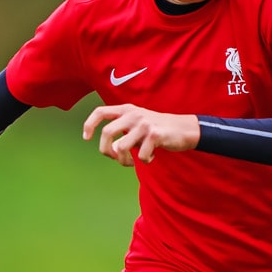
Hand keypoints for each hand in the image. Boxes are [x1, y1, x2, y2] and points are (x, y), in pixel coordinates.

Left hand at [83, 105, 200, 166]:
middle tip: (115, 158)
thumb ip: (122, 132)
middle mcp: (133, 114)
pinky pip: (140, 155)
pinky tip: (152, 157)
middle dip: (106, 151)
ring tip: (133, 162)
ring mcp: (144, 123)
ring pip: (121, 148)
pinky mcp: (155, 134)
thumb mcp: (138, 125)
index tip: (86, 138)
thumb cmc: (157, 130)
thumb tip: (110, 150)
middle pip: (106, 133)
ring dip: (124, 161)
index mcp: (127, 110)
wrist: (185, 129)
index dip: (89, 124)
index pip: (100, 112)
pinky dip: (144, 161)